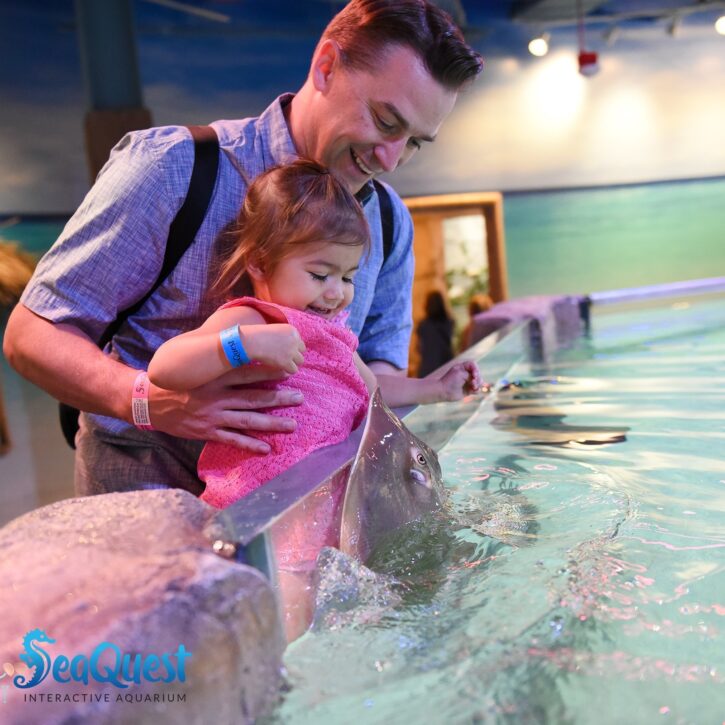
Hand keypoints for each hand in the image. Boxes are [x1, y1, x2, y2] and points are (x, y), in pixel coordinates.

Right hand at [148, 365, 302, 453]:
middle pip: (253, 397)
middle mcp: (217, 396)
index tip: (288, 370)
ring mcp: (213, 416)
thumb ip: (216, 359)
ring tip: (292, 424)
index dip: (269, 372)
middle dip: (279, 398)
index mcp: (214, 377)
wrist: (148, 401)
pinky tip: (266, 447)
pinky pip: (232, 439)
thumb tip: (239, 345)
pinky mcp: (207, 431)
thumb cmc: (176, 379)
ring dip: (272, 423)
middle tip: (300, 398)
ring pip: (247, 420)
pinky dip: (249, 444)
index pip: (247, 373)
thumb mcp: (195, 364)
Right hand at [243, 323, 305, 373]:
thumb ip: (284, 336)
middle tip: (284, 358)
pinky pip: (294, 370)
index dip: (293, 348)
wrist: (252, 341)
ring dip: (292, 363)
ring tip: (281, 363)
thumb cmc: (257, 335)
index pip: (300, 342)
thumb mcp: (274, 330)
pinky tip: (279, 367)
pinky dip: (287, 370)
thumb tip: (289, 346)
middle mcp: (295, 340)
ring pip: (300, 361)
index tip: (283, 351)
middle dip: (294, 355)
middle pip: (302, 351)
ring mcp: (291, 351)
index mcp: (292, 330)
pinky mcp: (286, 361)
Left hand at [438, 360, 483, 401]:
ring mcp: (467, 382)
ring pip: (479, 382)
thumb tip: (478, 380)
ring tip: (473, 387)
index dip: (476, 369)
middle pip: (478, 374)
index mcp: (463, 367)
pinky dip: (477, 390)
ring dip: (478, 384)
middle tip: (473, 382)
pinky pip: (477, 389)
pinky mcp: (468, 390)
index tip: (474, 375)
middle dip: (477, 378)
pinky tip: (473, 391)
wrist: (443, 391)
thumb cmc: (450, 381)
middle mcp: (466, 374)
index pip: (473, 365)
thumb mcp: (461, 373)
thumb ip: (471, 374)